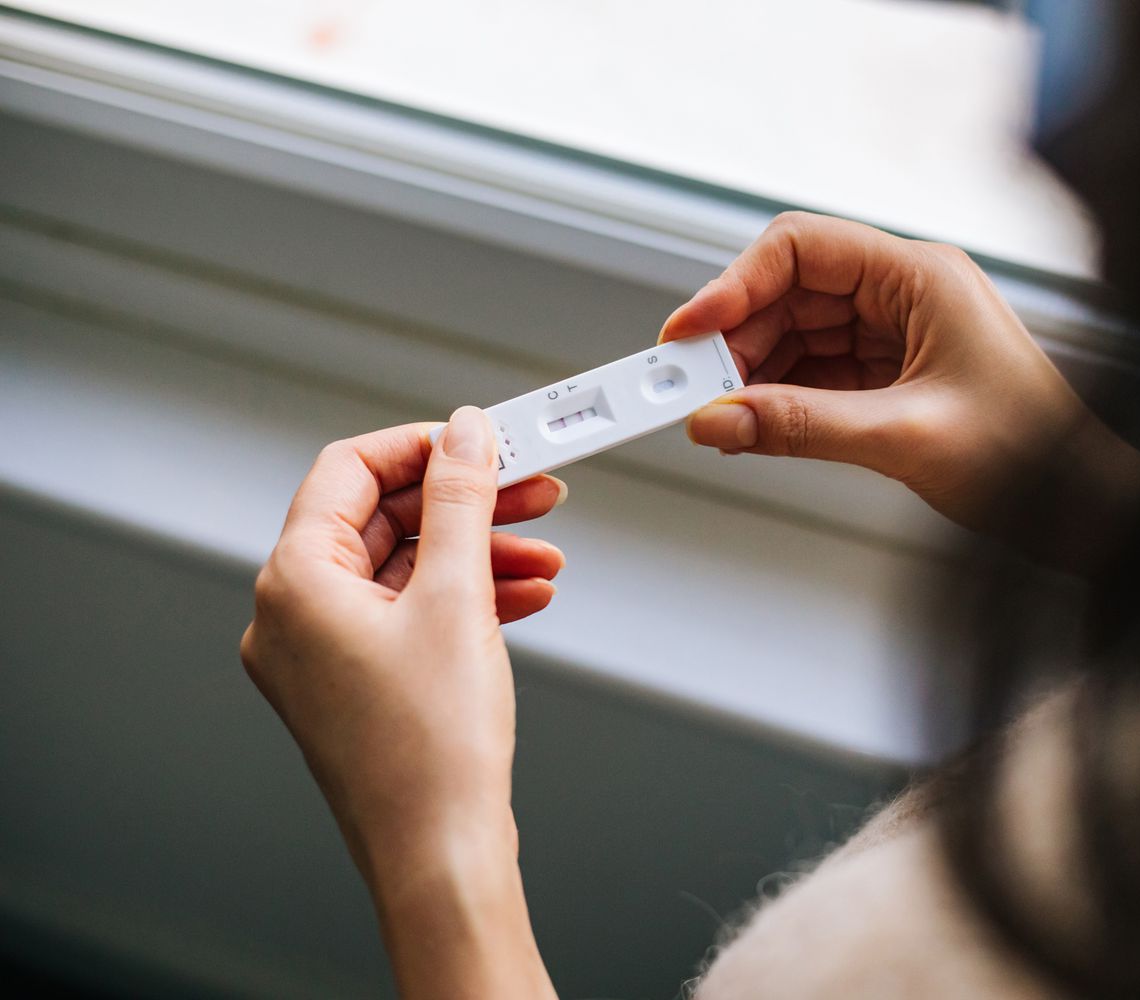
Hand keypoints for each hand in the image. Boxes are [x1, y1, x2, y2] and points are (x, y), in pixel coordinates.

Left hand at [240, 408, 559, 998]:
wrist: (441, 855)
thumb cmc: (432, 751)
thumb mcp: (456, 598)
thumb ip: (461, 500)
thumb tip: (466, 432)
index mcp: (294, 582)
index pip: (350, 471)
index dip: (424, 447)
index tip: (483, 440)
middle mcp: (295, 615)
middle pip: (384, 520)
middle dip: (467, 505)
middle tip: (532, 490)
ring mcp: (324, 654)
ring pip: (404, 569)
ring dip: (477, 552)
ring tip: (545, 553)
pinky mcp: (359, 685)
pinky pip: (410, 614)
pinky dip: (466, 598)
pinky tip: (525, 595)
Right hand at [659, 212, 1139, 568]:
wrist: (1077, 504)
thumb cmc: (1030, 455)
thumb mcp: (904, 438)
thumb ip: (800, 426)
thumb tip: (719, 420)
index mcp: (920, 277)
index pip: (801, 249)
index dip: (733, 285)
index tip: (688, 331)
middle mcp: (904, 294)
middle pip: (789, 292)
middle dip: (736, 338)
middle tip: (690, 387)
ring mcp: (896, 334)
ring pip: (795, 333)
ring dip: (751, 371)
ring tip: (719, 414)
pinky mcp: (890, 375)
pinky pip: (814, 371)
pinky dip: (778, 396)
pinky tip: (753, 422)